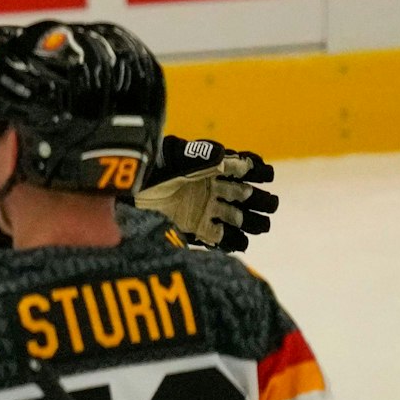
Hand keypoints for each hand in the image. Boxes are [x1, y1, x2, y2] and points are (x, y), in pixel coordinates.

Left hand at [137, 135, 278, 251]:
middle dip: (260, 201)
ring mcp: (208, 210)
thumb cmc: (154, 170)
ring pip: (239, 218)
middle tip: (268, 204)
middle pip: (247, 197)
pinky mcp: (198, 229)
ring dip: (250, 222)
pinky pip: (220, 237)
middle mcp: (215, 190)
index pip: (245, 169)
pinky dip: (231, 241)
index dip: (258, 172)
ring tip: (259, 225)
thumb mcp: (176, 158)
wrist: (131, 192)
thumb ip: (202, 157)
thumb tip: (228, 157)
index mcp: (215, 169)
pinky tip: (238, 242)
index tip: (265, 174)